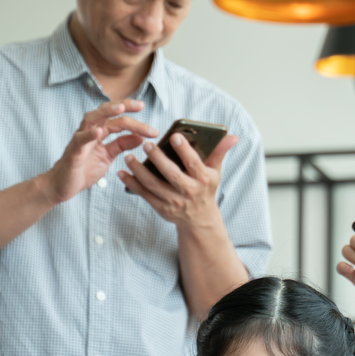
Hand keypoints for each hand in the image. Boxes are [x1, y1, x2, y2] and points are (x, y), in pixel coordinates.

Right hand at [47, 100, 157, 203]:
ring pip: (92, 119)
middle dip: (124, 106)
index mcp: (100, 132)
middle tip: (141, 106)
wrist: (64, 185)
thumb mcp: (108, 155)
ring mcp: (81, 139)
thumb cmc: (84, 169)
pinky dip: (88, 134)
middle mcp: (90, 131)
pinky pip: (80, 140)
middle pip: (107, 112)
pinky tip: (98, 131)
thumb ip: (122, 144)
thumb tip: (141, 137)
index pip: (119, 120)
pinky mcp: (73, 152)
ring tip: (120, 108)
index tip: (152, 124)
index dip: (135, 119)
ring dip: (106, 112)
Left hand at [119, 131, 235, 230]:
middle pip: (171, 174)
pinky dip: (132, 184)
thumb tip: (232, 136)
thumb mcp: (215, 171)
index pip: (194, 163)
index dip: (184, 150)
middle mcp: (189, 191)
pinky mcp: (161, 208)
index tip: (174, 136)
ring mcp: (174, 202)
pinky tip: (122, 173)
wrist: (200, 219)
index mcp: (203, 179)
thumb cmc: (206, 188)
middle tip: (147, 144)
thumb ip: (219, 152)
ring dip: (139, 171)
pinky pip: (144, 194)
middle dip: (158, 159)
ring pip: (154, 185)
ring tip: (129, 157)